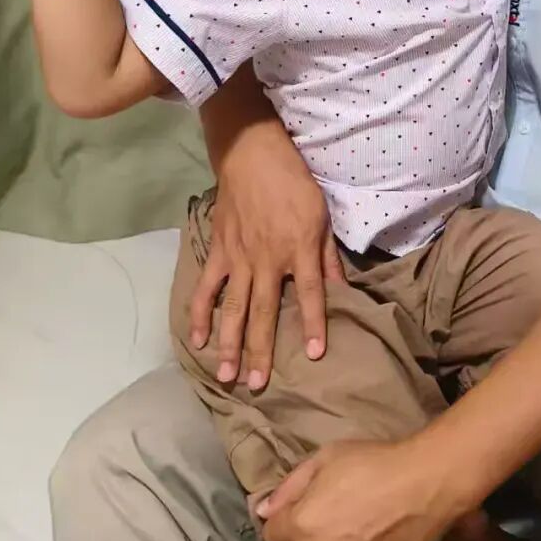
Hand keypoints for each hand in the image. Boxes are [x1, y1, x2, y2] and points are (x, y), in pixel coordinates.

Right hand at [189, 132, 342, 390]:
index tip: (313, 354)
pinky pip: (206, 289)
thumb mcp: (323, 215)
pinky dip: (199, 315)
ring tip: (227, 375)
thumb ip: (329, 256)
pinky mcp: (218, 252)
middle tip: (257, 385)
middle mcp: (268, 260)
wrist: (253, 155)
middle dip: (262, 350)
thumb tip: (343, 290)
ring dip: (230, 344)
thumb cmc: (295, 183)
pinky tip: (198, 341)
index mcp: (299, 250)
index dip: (312, 324)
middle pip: (265, 312)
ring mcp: (239, 259)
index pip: (310, 294)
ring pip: (233, 308)